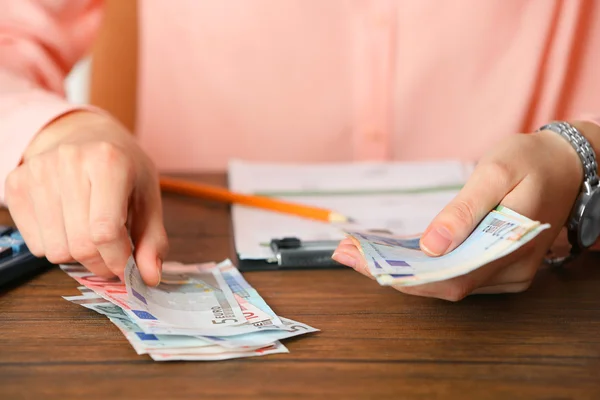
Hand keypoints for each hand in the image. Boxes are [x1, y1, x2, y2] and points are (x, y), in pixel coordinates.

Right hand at [4, 111, 167, 284]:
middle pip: (80, 244)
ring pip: (55, 249)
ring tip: (91, 236)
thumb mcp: (147, 197)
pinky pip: (35, 243)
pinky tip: (69, 225)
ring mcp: (38, 171)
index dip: (117, 260)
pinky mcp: (17, 182)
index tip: (127, 268)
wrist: (84, 134)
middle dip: (101, 263)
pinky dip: (56, 245)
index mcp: (109, 162)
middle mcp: (69, 161)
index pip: (105, 232)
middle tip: (112, 258)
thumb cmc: (122, 168)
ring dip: (78, 256)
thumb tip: (150, 277)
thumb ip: (152, 239)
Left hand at [333, 122, 597, 300]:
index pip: (450, 278)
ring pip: (449, 283)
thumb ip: (464, 211)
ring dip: (404, 272)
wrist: (569, 164)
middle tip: (347, 255)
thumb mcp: (496, 173)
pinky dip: (424, 267)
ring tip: (361, 254)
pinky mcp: (500, 265)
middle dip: (393, 275)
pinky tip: (395, 253)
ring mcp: (507, 273)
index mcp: (511, 248)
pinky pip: (458, 274)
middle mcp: (511, 272)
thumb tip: (431, 246)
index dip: (404, 276)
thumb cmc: (532, 161)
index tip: (361, 263)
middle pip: (445, 286)